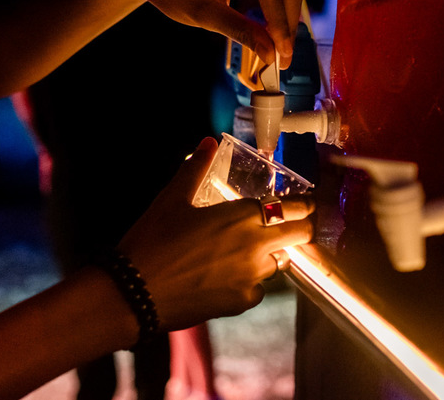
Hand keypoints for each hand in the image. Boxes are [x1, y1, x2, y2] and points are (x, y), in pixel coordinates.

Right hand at [117, 138, 313, 331]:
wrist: (136, 292)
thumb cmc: (152, 240)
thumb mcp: (172, 198)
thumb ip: (195, 168)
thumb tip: (207, 142)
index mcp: (241, 215)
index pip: (292, 207)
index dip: (304, 204)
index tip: (307, 203)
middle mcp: (255, 246)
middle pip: (301, 234)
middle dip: (302, 227)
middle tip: (294, 224)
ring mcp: (252, 277)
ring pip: (280, 261)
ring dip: (272, 253)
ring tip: (248, 249)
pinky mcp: (243, 301)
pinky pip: (260, 288)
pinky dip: (251, 281)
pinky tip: (227, 275)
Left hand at [134, 0, 302, 63]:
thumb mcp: (205, 15)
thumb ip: (241, 32)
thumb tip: (272, 54)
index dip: (280, 26)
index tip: (282, 55)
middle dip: (288, 22)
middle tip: (283, 55)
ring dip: (286, 14)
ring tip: (276, 43)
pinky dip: (278, 2)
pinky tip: (267, 24)